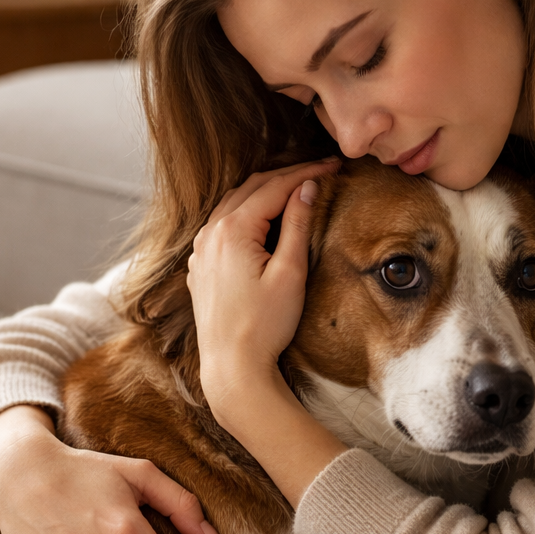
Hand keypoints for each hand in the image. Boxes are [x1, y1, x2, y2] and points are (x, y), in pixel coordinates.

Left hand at [187, 157, 338, 433]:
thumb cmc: (264, 325)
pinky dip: (247, 212)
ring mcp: (201, 249)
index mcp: (233, 230)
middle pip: (252, 187)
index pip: (275, 186)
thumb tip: (308, 188)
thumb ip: (298, 226)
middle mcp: (211, 233)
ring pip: (234, 203)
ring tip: (296, 188)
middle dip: (288, 176)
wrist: (232, 367)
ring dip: (265, 191)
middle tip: (321, 171)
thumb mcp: (290, 273)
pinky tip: (264, 219)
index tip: (334, 166)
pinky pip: (222, 224)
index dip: (307, 172)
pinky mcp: (200, 266)